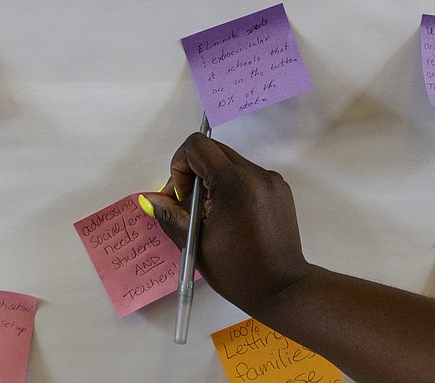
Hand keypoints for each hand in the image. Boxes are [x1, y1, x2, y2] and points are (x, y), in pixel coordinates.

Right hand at [143, 133, 313, 314]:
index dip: (180, 166)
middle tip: (189, 205)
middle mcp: (257, 175)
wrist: (282, 288)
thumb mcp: (196, 243)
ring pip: (229, 162)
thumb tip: (152, 199)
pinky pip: (246, 175)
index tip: (182, 195)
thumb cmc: (240, 272)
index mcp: (235, 184)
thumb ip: (171, 215)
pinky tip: (230, 217)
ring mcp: (271, 180)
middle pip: (213, 151)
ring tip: (210, 215)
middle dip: (194, 172)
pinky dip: (231, 187)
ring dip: (212, 180)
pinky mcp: (279, 189)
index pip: (197, 146)